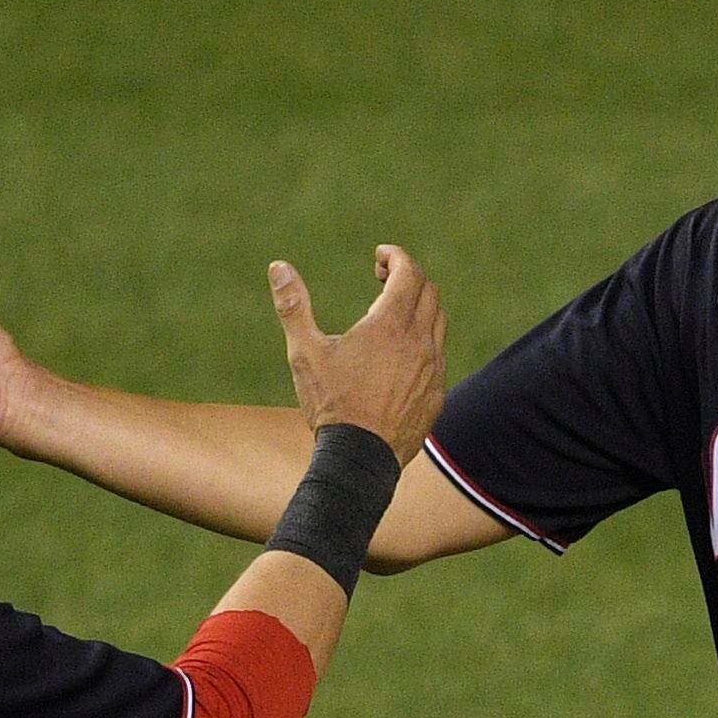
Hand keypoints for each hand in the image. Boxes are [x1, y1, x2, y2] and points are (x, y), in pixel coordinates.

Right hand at [274, 245, 444, 459]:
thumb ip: (293, 306)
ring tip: (393, 313)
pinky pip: (439, 356)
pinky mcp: (437, 394)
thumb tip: (278, 267)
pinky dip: (425, 341)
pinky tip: (402, 354)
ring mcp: (433, 369)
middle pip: (428, 292)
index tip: (380, 256)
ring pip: (438, 322)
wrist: (360, 460)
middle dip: (408, 276)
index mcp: (390, 325)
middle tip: (383, 279)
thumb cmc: (331, 405)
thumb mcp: (305, 353)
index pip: (409, 272)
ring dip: (420, 307)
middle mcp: (420, 342)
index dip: (396, 257)